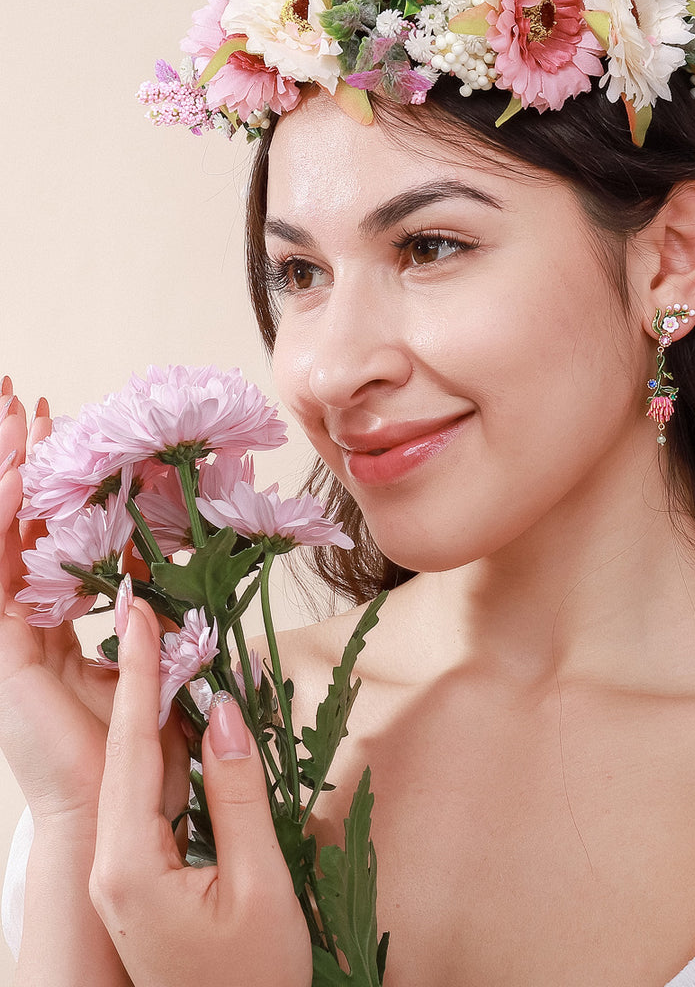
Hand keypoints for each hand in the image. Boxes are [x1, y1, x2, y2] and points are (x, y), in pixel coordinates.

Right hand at [0, 384, 117, 822]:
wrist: (117, 810)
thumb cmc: (140, 746)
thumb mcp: (153, 658)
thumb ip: (150, 613)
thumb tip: (165, 565)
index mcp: (54, 624)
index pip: (46, 535)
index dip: (52, 481)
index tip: (65, 428)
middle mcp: (22, 620)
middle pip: (14, 522)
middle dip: (17, 458)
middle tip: (23, 398)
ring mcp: (7, 633)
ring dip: (6, 471)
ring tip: (15, 411)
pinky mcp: (3, 649)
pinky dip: (7, 518)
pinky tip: (19, 472)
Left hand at [91, 594, 311, 986]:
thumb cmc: (253, 978)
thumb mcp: (258, 882)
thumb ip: (236, 792)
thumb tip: (225, 714)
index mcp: (129, 865)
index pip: (133, 748)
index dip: (138, 676)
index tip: (139, 614)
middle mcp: (110, 865)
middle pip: (120, 754)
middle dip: (133, 680)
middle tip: (146, 614)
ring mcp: (121, 874)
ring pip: (131, 774)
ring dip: (146, 712)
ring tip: (161, 652)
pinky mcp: (139, 879)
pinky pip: (145, 798)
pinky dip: (159, 751)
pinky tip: (176, 722)